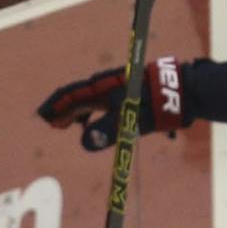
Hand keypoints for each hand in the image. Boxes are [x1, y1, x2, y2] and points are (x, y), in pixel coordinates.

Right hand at [35, 59, 187, 151]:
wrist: (183, 91)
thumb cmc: (157, 107)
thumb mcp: (132, 122)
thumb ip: (108, 131)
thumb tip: (85, 142)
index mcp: (102, 89)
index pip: (71, 95)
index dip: (56, 106)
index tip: (43, 117)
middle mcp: (107, 85)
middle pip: (78, 97)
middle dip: (63, 110)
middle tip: (51, 124)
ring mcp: (117, 88)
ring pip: (90, 99)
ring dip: (77, 112)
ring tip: (67, 126)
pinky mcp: (128, 93)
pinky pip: (102, 102)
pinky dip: (92, 112)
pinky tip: (93, 123)